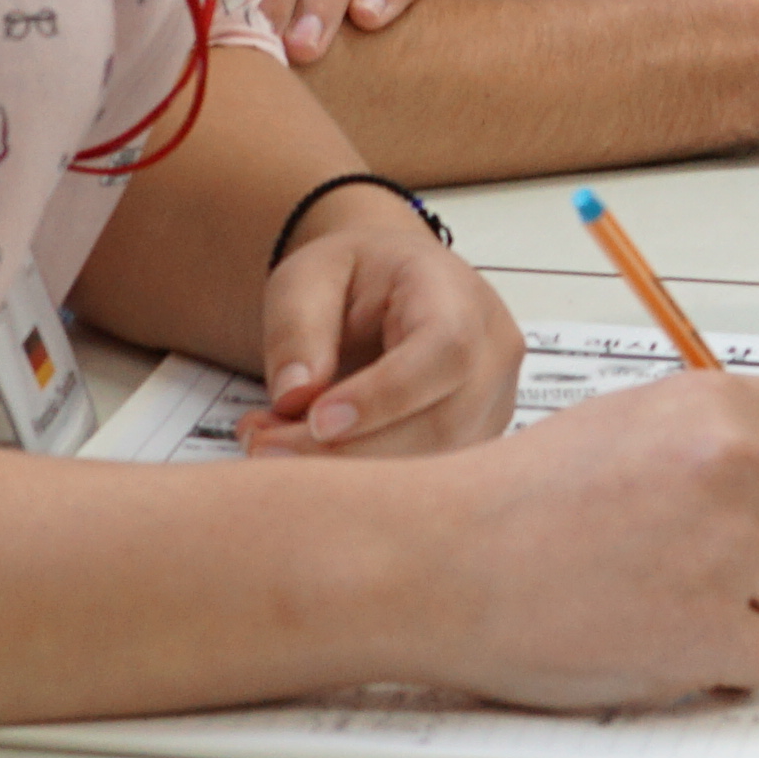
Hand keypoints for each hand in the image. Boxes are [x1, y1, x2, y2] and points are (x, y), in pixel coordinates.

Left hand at [245, 200, 519, 457]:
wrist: (388, 290)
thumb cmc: (356, 277)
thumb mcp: (309, 276)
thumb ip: (298, 326)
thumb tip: (294, 396)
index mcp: (458, 294)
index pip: (445, 351)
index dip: (385, 395)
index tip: (318, 420)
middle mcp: (492, 354)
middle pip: (440, 422)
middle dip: (348, 448)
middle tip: (266, 446)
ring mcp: (490, 406)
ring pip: (433, 465)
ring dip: (348, 471)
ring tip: (274, 446)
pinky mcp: (471, 445)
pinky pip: (424, 481)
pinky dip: (361, 481)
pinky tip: (307, 457)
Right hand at [413, 374, 758, 706]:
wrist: (444, 557)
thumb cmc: (521, 499)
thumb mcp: (635, 426)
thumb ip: (727, 447)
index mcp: (718, 404)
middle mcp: (735, 465)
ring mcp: (726, 549)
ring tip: (685, 603)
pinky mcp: (708, 629)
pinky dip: (730, 664)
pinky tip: (667, 640)